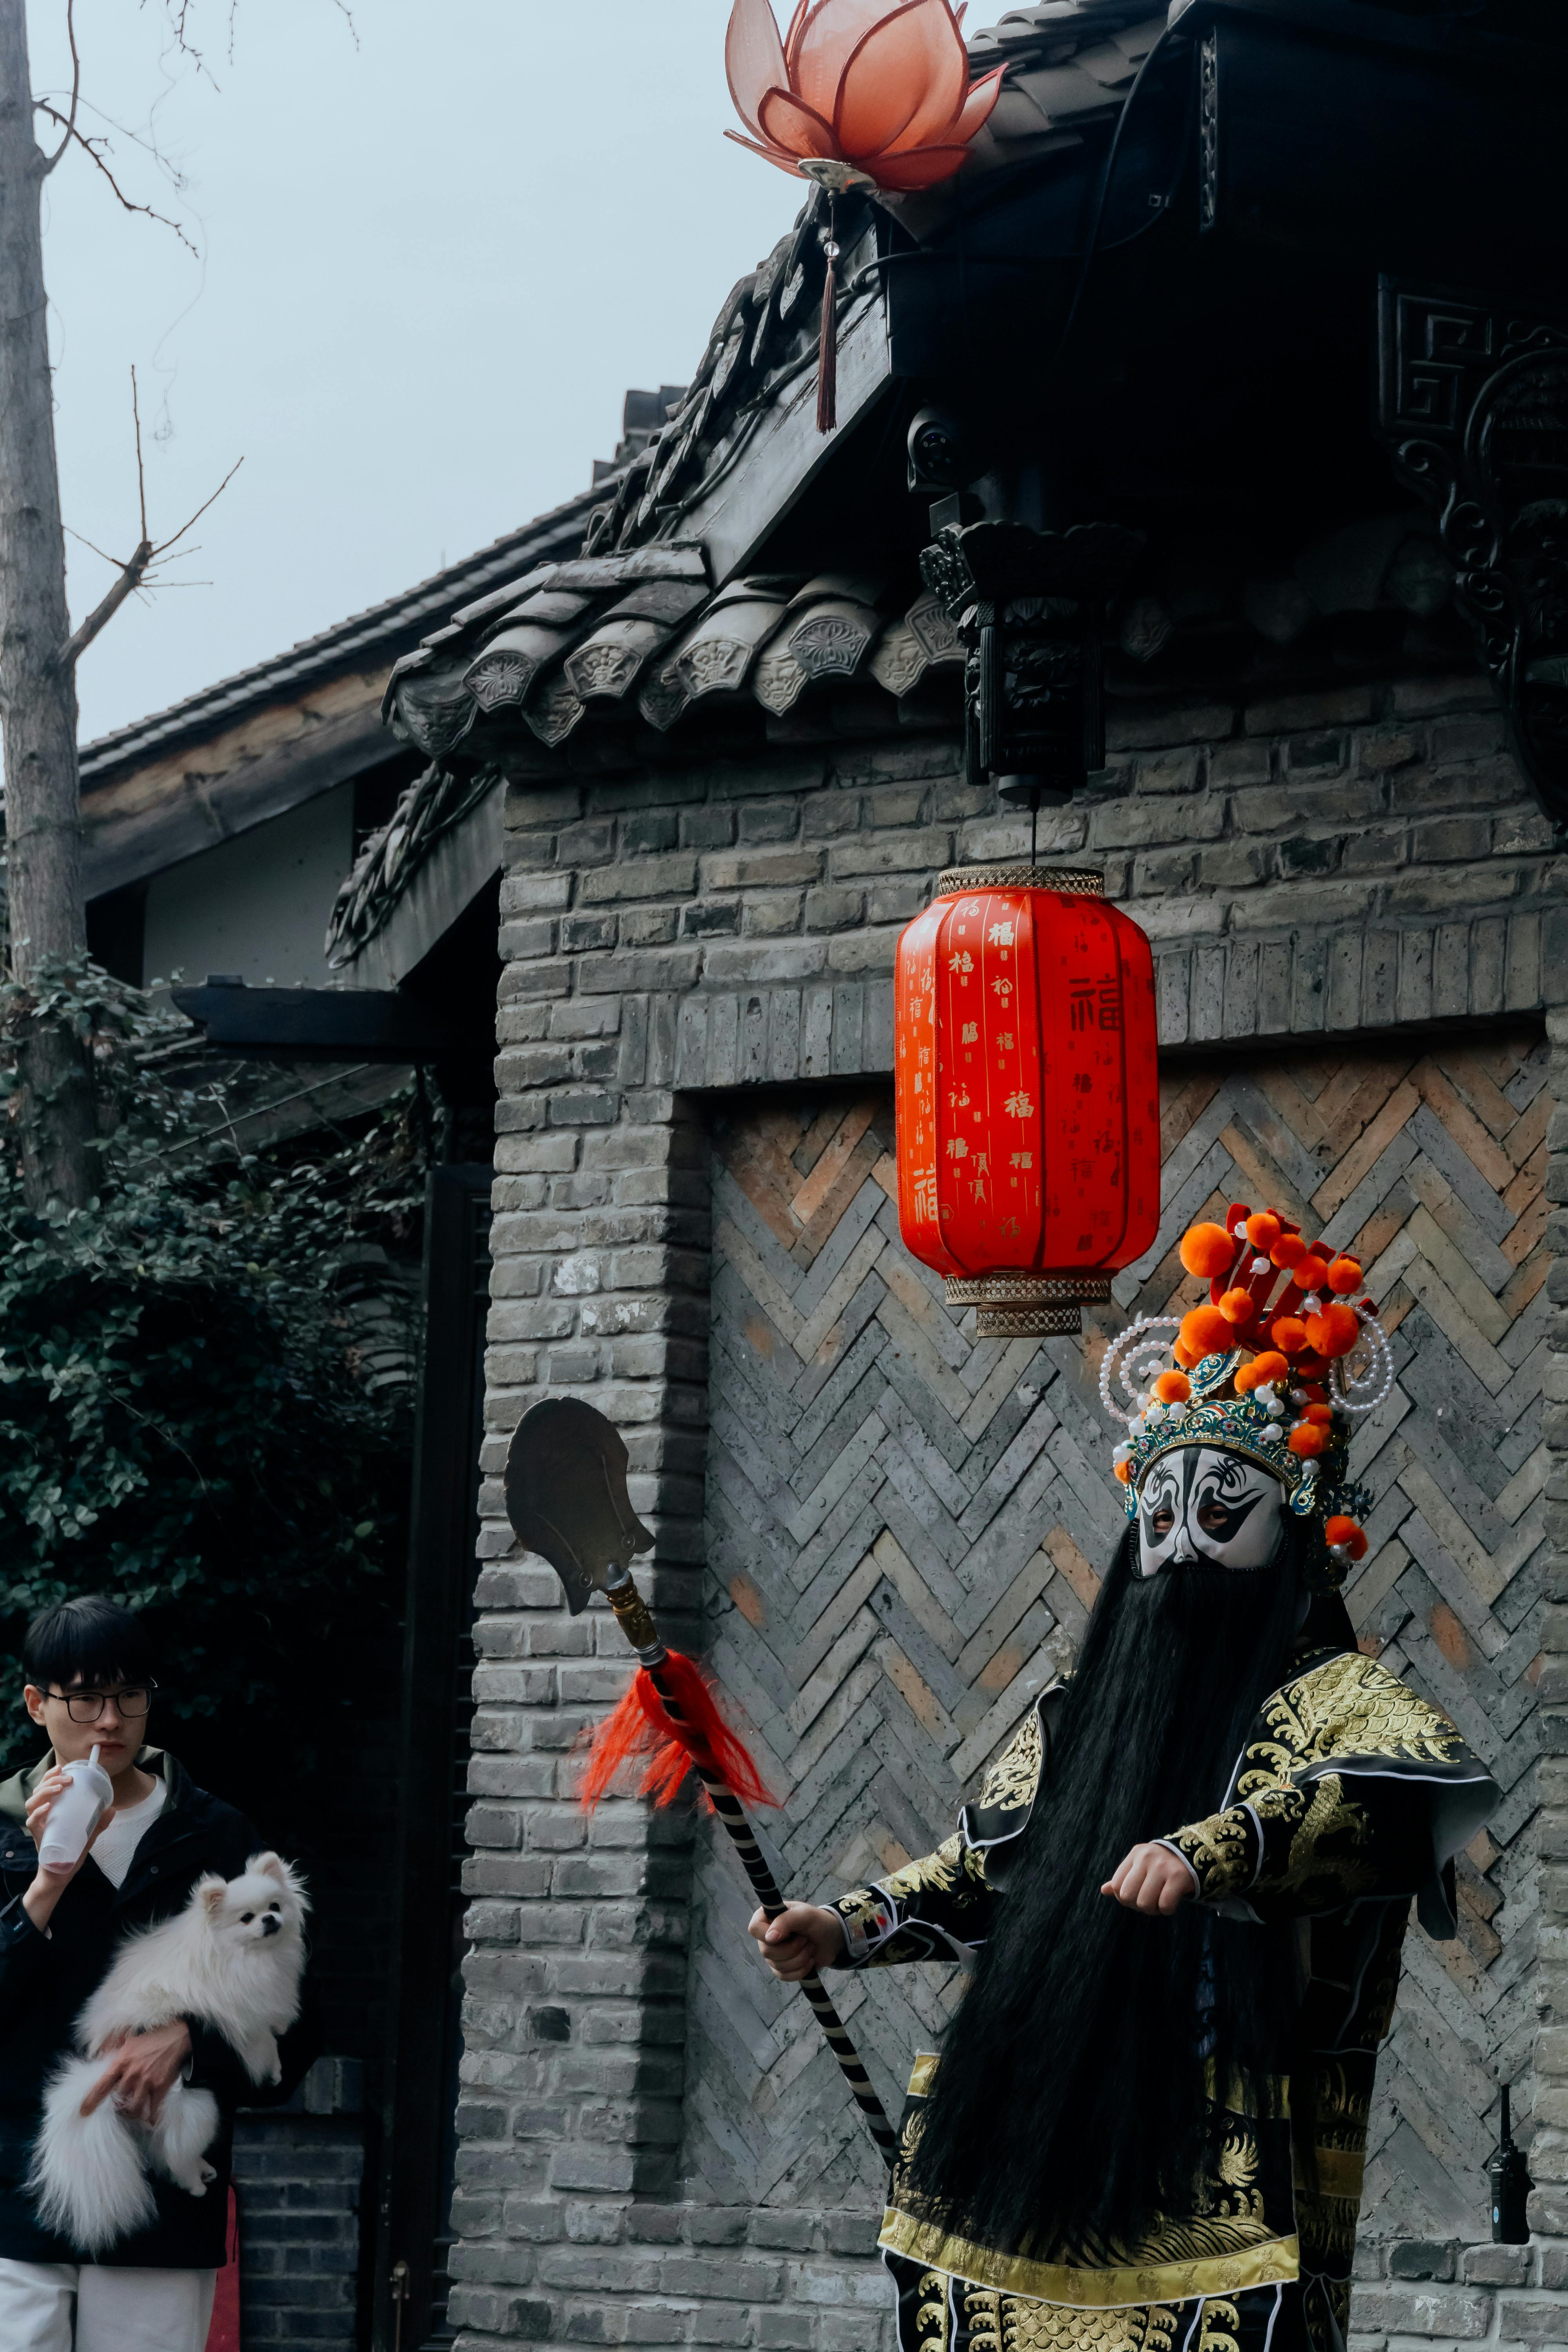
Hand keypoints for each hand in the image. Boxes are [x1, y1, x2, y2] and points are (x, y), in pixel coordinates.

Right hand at [23, 1768, 108, 1931]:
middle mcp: (42, 1816)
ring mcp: (39, 1826)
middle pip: (38, 1791)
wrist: (61, 1874)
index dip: (51, 1775)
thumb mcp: (88, 1834)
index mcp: (52, 1810)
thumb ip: (99, 1822)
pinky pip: (32, 1822)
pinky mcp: (38, 1837)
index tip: (62, 1767)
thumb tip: (113, 1808)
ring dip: (45, 1792)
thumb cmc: (72, 1851)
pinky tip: (48, 1807)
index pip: (46, 1787)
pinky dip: (38, 1813)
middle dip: (51, 1780)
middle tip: (68, 1778)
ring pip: (32, 1803)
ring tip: (60, 1787)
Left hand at [80, 2020, 192, 2124]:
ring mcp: (147, 2082)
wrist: (177, 2037)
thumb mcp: (128, 2039)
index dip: (90, 2100)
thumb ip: (112, 2047)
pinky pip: (152, 2109)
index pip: (101, 2085)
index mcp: (121, 2062)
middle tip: (118, 2108)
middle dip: (117, 2106)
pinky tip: (149, 2121)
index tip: (83, 2112)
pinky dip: (150, 2117)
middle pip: (118, 2100)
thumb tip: (97, 2053)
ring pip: (133, 2108)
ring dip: (131, 2114)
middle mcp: (132, 2074)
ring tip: (131, 2114)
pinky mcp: (160, 2087)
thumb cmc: (151, 2037)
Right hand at [747, 1902, 845, 1980]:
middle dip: (792, 1949)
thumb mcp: (805, 1915)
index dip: (768, 1935)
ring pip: (777, 1966)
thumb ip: (786, 1921)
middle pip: (767, 1951)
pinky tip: (810, 1961)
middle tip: (805, 1939)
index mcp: (767, 1917)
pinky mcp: (782, 1968)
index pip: (754, 1929)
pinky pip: (784, 1976)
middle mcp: (766, 1936)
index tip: (788, 1935)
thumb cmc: (817, 1922)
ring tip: (810, 1947)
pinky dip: (800, 1971)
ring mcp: (773, 1954)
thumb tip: (769, 1938)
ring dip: (799, 1958)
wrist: (831, 1939)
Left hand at [1101, 1842, 1197, 1914]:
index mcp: (1136, 1854)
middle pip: (1128, 1896)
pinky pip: (1165, 1905)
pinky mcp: (1178, 1877)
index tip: (1136, 1896)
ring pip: (1145, 1903)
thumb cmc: (1161, 1866)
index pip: (1117, 1885)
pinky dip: (1167, 1910)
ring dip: (1153, 1910)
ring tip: (1159, 1902)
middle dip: (1137, 1905)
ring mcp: (1163, 1867)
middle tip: (1149, 1901)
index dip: (1124, 1898)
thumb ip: (1123, 1878)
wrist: (1192, 1856)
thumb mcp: (1141, 1866)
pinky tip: (1172, 1903)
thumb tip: (1104, 1890)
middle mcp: (1147, 1858)